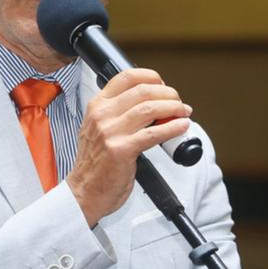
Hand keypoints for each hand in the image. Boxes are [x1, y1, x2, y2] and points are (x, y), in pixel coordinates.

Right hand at [66, 68, 191, 226]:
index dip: (151, 77)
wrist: (85, 191)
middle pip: (143, 90)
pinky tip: (181, 127)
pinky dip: (172, 128)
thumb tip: (153, 105)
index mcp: (97, 105)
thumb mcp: (99, 128)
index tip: (163, 85)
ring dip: (173, 108)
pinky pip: (153, 133)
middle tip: (178, 102)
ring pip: (150, 108)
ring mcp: (110, 132)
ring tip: (183, 112)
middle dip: (168, 93)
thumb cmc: (95, 163)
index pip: (127, 77)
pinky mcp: (121, 150)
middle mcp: (102, 115)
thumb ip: (119, 114)